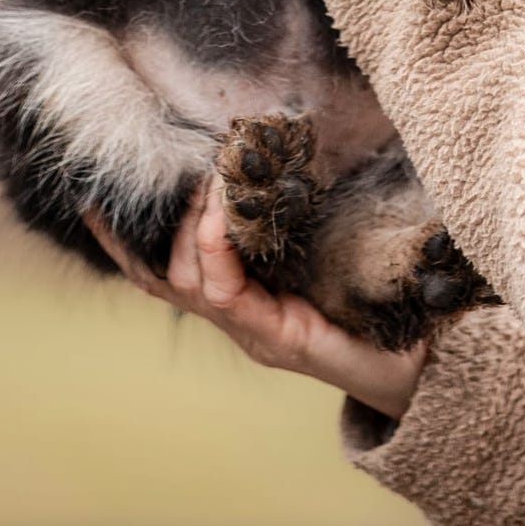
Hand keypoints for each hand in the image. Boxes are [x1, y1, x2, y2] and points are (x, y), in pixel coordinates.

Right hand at [85, 181, 425, 422]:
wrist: (432, 367)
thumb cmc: (388, 307)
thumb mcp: (330, 254)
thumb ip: (294, 223)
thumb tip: (274, 158)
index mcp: (247, 304)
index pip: (168, 272)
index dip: (124, 241)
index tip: (92, 197)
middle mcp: (243, 323)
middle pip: (166, 277)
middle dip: (152, 225)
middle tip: (160, 171)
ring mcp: (257, 335)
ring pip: (190, 284)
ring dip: (190, 227)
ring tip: (202, 180)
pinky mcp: (280, 341)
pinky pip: (227, 295)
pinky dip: (216, 251)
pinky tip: (218, 216)